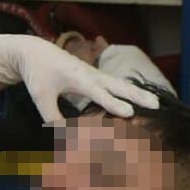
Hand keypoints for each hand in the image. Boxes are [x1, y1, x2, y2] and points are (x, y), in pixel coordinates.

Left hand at [0, 34, 158, 123]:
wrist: (33, 50)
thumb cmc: (37, 73)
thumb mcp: (41, 97)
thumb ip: (53, 117)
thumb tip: (65, 138)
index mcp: (79, 78)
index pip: (100, 94)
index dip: (114, 104)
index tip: (130, 113)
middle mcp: (91, 74)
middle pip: (119, 85)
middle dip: (137, 95)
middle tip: (156, 105)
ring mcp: (94, 73)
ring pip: (120, 83)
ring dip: (137, 92)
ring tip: (154, 102)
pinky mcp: (93, 75)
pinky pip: (115, 83)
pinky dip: (128, 90)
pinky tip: (137, 97)